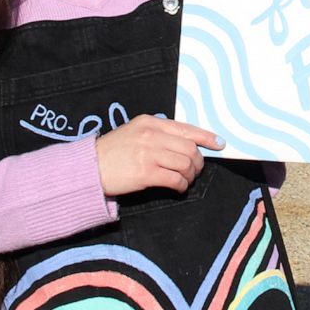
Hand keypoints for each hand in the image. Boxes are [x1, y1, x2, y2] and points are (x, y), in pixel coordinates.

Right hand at [95, 115, 224, 195]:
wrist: (90, 168)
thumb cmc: (113, 152)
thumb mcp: (135, 132)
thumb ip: (158, 133)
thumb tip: (186, 143)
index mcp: (150, 122)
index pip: (186, 128)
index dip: (206, 137)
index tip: (219, 143)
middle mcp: (151, 135)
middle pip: (190, 148)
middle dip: (198, 161)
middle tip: (196, 169)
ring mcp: (148, 153)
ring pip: (186, 164)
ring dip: (190, 175)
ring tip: (185, 179)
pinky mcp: (146, 173)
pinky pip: (175, 179)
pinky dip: (181, 185)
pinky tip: (177, 187)